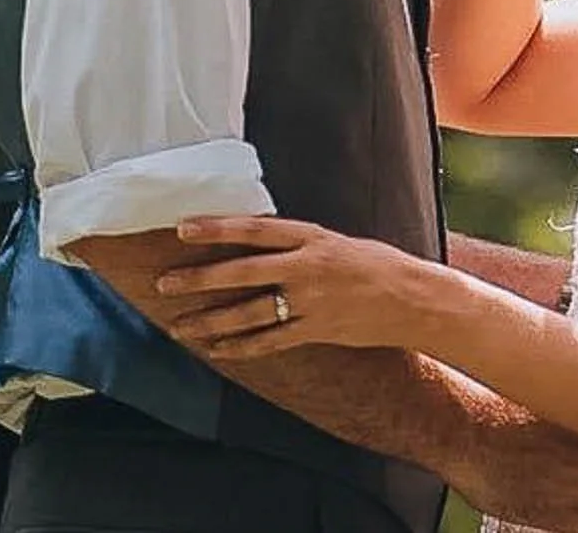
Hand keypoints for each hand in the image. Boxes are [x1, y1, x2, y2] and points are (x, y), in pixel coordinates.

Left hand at [157, 214, 418, 354]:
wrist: (413, 298)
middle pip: (242, 273)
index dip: (217, 228)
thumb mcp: (340, 242)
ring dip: (209, 321)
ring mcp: (310, 302)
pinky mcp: (315, 331)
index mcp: (314, 237)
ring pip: (248, 313)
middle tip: (164, 282)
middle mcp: (307, 268)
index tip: (183, 227)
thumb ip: (303, 246)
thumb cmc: (380, 265)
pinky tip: (216, 351)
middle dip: (199, 278)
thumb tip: (263, 247)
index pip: (255, 230)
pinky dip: (239, 348)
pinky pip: (268, 342)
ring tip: (178, 327)